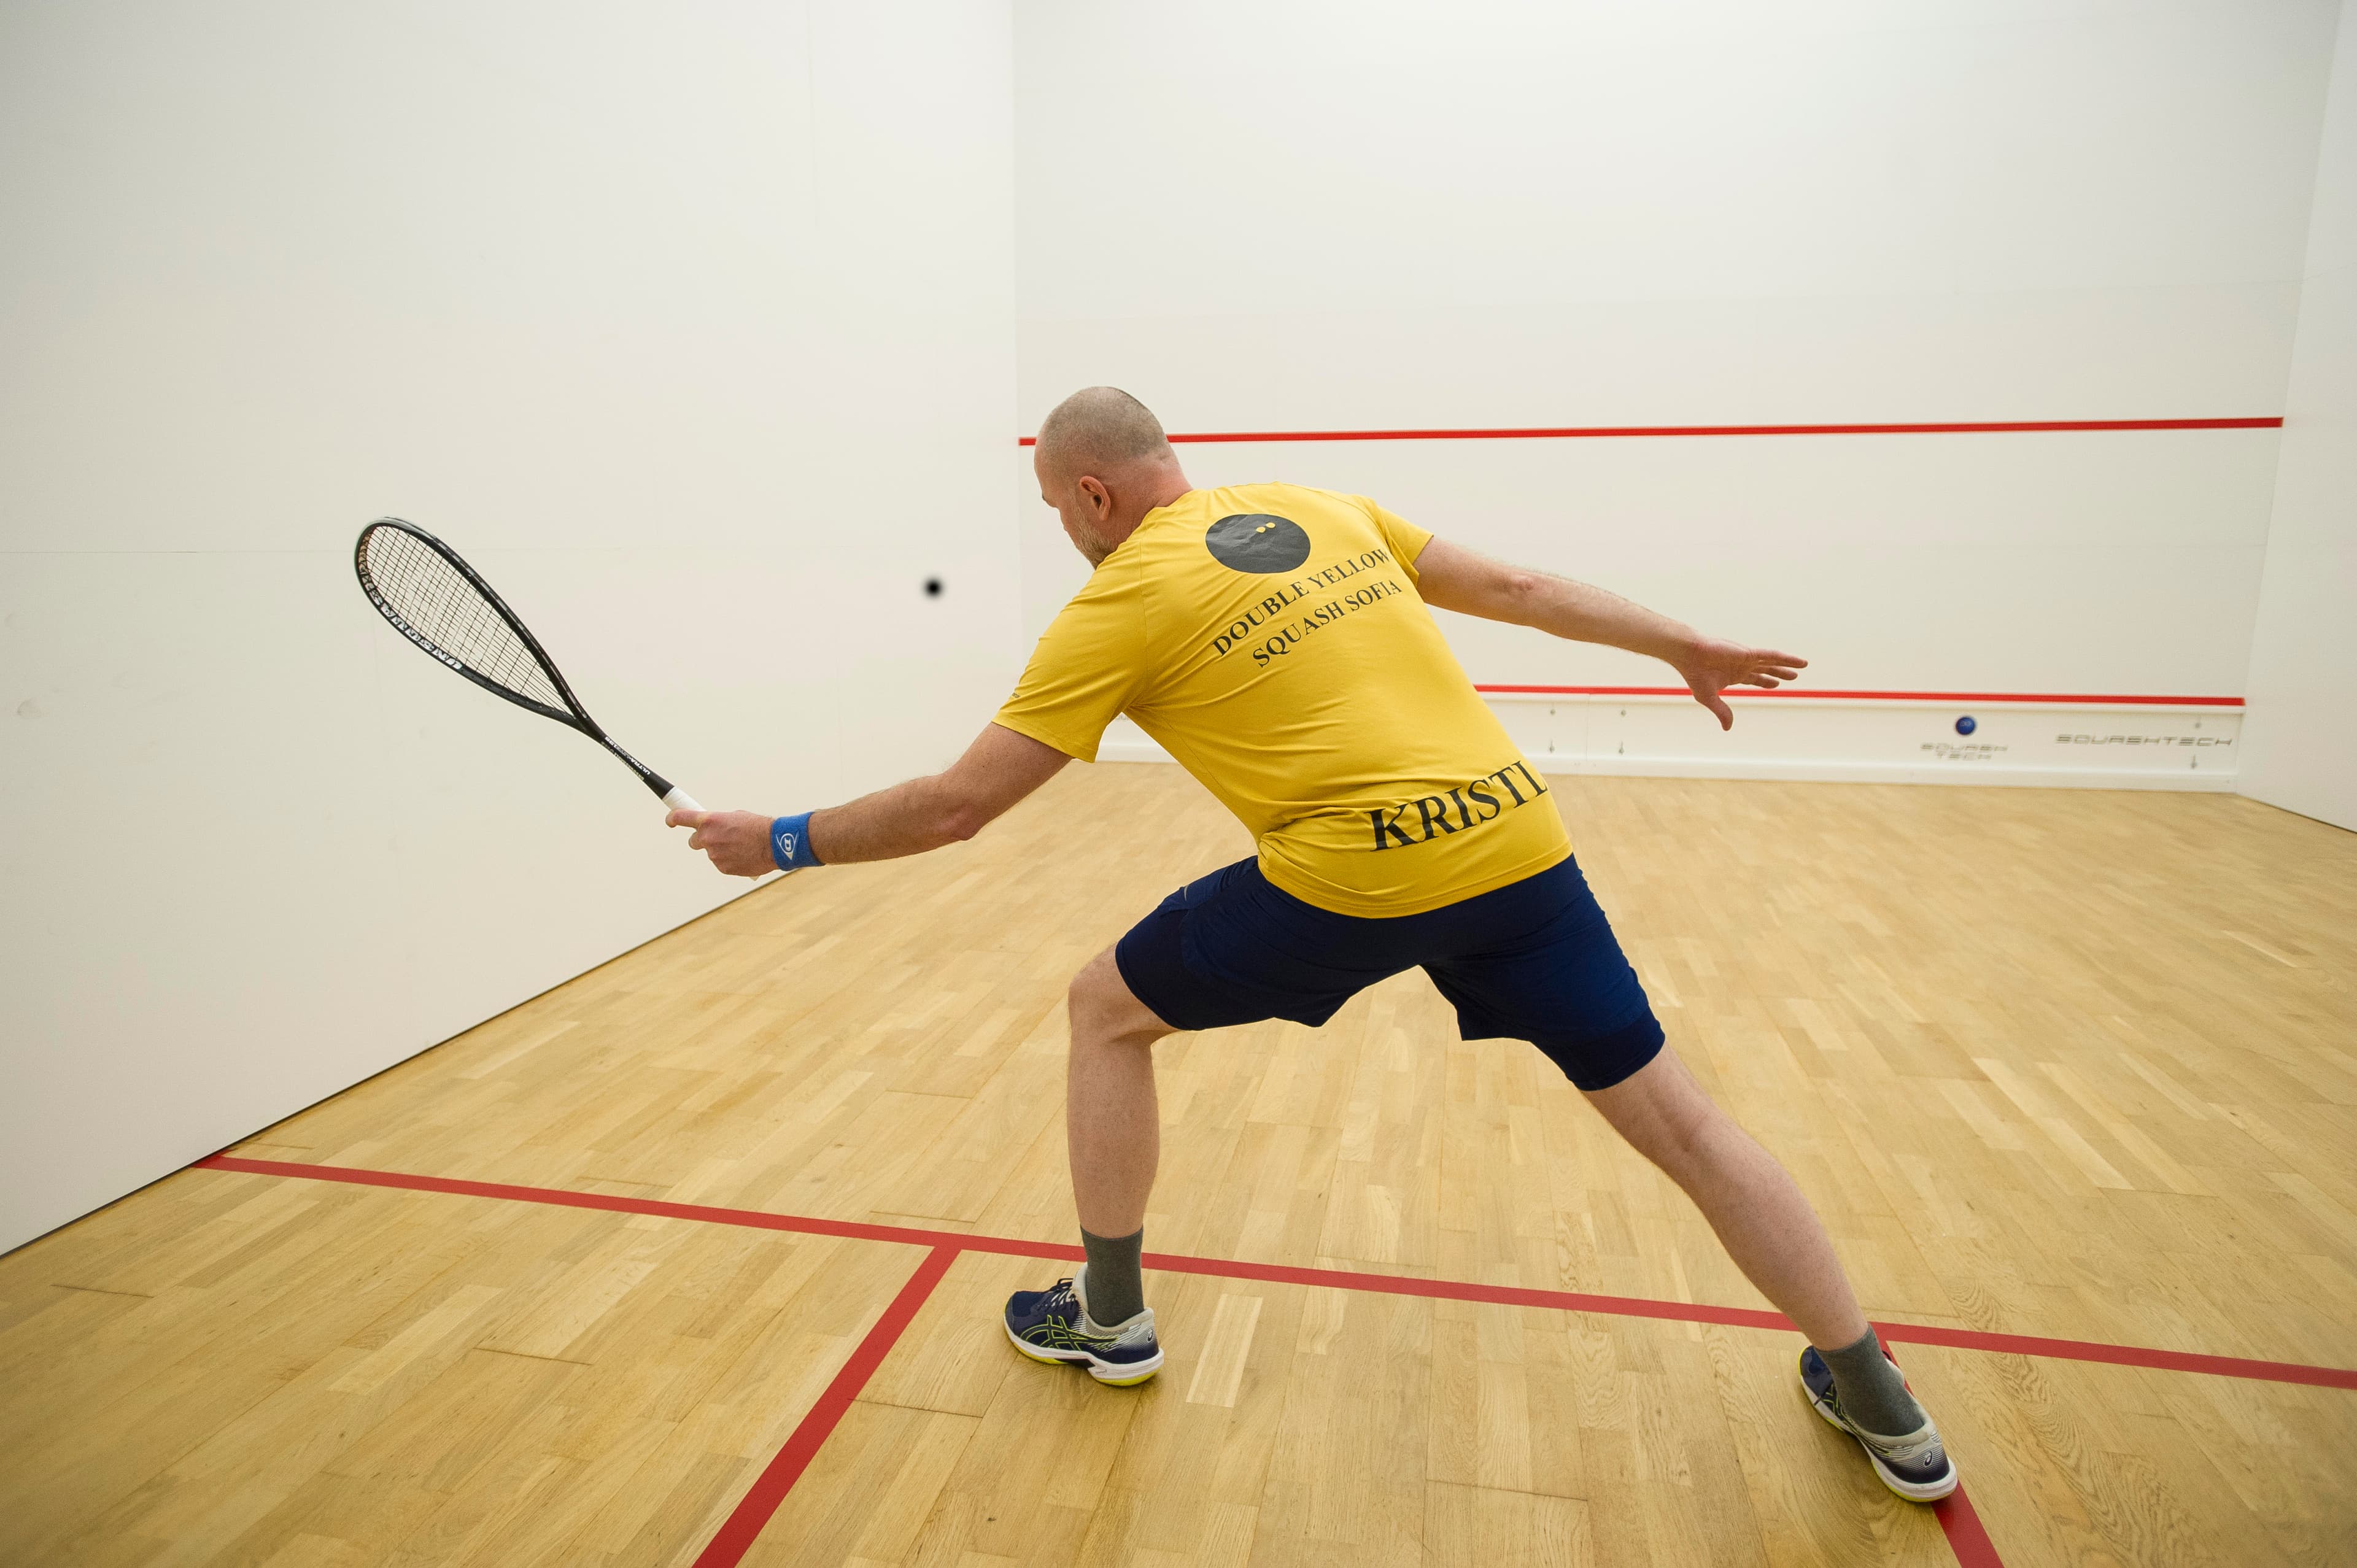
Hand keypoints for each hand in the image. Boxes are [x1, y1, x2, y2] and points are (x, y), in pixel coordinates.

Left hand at [666, 808, 775, 877]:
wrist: (774, 844)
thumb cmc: (758, 827)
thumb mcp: (736, 816)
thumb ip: (719, 822)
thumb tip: (715, 827)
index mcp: (710, 821)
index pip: (680, 818)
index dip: (672, 819)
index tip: (670, 821)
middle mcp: (708, 838)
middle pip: (693, 841)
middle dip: (703, 840)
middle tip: (718, 838)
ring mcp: (714, 855)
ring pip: (711, 853)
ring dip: (721, 850)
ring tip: (740, 846)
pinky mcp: (722, 868)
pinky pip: (721, 863)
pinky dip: (729, 860)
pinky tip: (743, 855)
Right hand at [1670, 638, 1807, 729]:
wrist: (1690, 655)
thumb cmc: (1695, 674)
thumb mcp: (1709, 698)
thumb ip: (1722, 712)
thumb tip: (1728, 728)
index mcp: (1732, 674)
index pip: (1753, 678)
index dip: (1764, 681)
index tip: (1774, 684)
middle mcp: (1742, 665)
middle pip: (1765, 669)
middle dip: (1778, 673)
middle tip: (1791, 676)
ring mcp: (1747, 658)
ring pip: (1772, 661)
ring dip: (1787, 664)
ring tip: (1802, 665)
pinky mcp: (1749, 653)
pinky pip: (1773, 655)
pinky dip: (1787, 658)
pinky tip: (1799, 661)